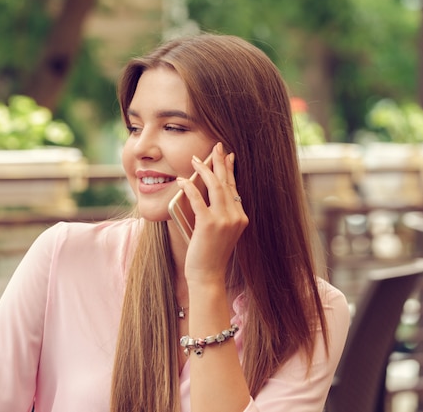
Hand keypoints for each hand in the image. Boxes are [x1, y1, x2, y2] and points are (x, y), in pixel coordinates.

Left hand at [177, 142, 248, 284]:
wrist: (208, 276)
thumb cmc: (208, 255)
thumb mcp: (217, 231)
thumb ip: (215, 213)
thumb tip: (201, 191)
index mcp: (241, 218)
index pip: (235, 188)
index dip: (230, 170)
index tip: (228, 156)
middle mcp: (236, 216)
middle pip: (227, 182)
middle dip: (221, 162)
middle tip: (216, 146)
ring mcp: (224, 220)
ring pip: (215, 186)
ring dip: (204, 169)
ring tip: (196, 159)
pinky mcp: (209, 224)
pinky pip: (198, 199)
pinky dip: (189, 187)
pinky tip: (181, 180)